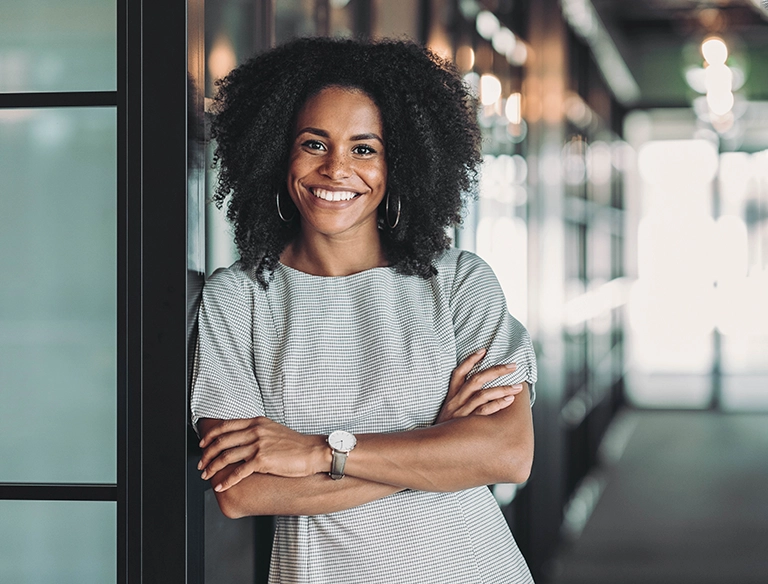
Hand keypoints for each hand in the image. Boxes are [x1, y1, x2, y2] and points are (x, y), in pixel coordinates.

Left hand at [198, 417, 326, 491]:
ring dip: (213, 467)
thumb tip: (240, 441)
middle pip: (222, 441)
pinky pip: (238, 471)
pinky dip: (226, 479)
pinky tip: (220, 485)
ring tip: (206, 475)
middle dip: (207, 454)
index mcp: (256, 422)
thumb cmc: (296, 445)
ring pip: (226, 456)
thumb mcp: (273, 431)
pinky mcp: (262, 460)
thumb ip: (256, 432)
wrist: (312, 452)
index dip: (210, 436)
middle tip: (201, 464)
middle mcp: (255, 431)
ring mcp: (258, 445)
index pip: (225, 426)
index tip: (203, 445)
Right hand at [435, 348, 524, 423]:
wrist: (432, 448)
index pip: (459, 373)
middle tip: (513, 366)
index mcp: (451, 396)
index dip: (470, 360)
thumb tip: (481, 392)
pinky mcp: (466, 424)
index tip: (484, 350)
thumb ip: (460, 402)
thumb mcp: (448, 412)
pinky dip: (497, 404)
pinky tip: (509, 400)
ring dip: (502, 388)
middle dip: (496, 370)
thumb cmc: (446, 430)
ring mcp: (461, 412)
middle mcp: (455, 401)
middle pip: (476, 379)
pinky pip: (484, 411)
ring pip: (482, 394)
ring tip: (518, 386)